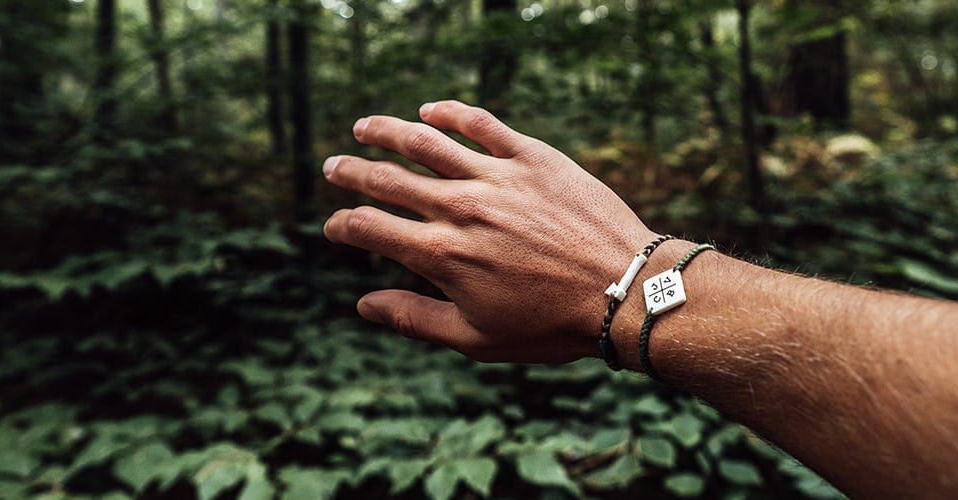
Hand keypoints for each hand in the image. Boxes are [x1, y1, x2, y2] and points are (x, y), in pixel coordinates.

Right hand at [322, 100, 658, 362]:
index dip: (343, 225)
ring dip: (388, 132)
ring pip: (426, 142)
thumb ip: (415, 318)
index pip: (370, 228)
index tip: (334, 226)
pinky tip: (430, 111)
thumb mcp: (477, 337)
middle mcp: (461, 209)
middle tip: (333, 166)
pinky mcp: (533, 157)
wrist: (623, 291)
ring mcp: (497, 178)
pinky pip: (481, 124)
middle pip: (388, 179)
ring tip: (366, 127)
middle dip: (352, 172)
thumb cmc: (552, 325)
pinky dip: (449, 113)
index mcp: (442, 255)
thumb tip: (364, 305)